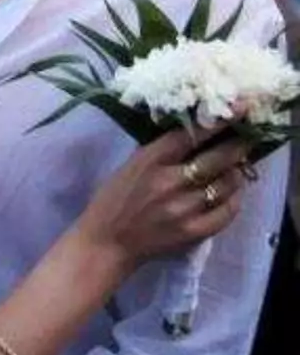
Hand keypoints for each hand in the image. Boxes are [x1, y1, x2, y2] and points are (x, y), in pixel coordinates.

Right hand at [77, 124, 252, 265]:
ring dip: (237, 174)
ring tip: (238, 169)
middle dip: (238, 146)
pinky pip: (226, 212)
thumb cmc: (113, 200)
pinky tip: (231, 194)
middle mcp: (169, 182)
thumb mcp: (130, 167)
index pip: (191, 135)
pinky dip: (234, 200)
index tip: (240, 111)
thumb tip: (195, 135)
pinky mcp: (193, 231)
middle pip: (217, 158)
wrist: (106, 243)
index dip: (219, 123)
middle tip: (247, 140)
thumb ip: (161, 152)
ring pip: (226, 184)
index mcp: (149, 161)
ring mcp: (183, 209)